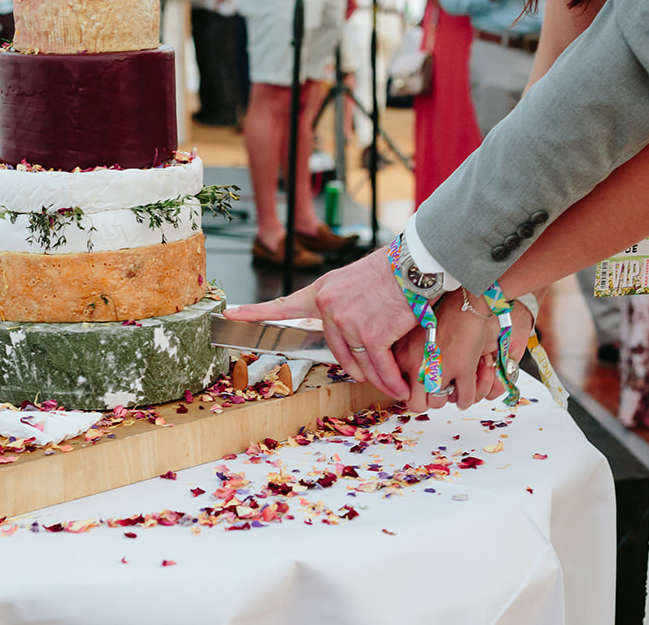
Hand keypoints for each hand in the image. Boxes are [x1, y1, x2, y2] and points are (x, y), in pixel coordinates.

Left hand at [223, 246, 415, 399]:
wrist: (418, 262)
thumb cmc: (397, 270)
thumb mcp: (358, 280)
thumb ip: (346, 303)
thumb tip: (353, 331)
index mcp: (323, 291)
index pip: (283, 304)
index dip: (255, 312)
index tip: (230, 313)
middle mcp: (329, 306)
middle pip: (337, 351)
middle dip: (358, 367)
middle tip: (375, 375)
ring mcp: (348, 320)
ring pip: (360, 362)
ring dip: (379, 378)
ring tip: (394, 384)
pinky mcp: (371, 333)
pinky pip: (379, 366)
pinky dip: (391, 379)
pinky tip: (399, 386)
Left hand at [392, 291, 534, 412]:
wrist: (466, 299)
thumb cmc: (444, 312)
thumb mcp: (414, 333)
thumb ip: (409, 354)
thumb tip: (409, 376)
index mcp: (403, 355)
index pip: (398, 390)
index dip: (412, 393)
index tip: (421, 389)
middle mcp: (417, 365)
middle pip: (417, 404)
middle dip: (429, 400)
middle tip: (439, 390)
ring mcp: (439, 368)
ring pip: (440, 403)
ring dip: (449, 397)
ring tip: (455, 386)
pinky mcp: (462, 367)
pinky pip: (464, 398)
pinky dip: (468, 398)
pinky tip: (469, 388)